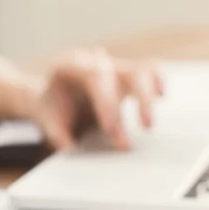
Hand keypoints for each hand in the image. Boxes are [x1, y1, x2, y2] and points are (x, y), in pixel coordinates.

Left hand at [34, 47, 164, 149]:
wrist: (50, 95)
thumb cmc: (51, 107)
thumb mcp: (47, 120)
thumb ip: (57, 133)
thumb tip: (71, 148)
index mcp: (69, 65)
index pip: (94, 77)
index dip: (106, 101)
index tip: (111, 128)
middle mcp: (94, 61)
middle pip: (121, 72)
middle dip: (131, 101)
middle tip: (136, 132)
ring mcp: (112, 66)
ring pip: (140, 70)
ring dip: (147, 96)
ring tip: (149, 124)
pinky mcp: (126, 74)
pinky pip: (148, 71)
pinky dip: (157, 82)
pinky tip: (161, 96)